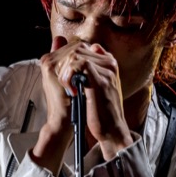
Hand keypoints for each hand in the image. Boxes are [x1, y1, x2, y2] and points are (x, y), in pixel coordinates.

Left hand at [47, 36, 132, 159]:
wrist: (112, 129)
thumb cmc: (101, 111)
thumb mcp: (94, 86)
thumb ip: (88, 71)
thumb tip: (74, 58)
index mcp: (108, 63)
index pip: (83, 46)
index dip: (68, 58)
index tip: (64, 76)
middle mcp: (109, 64)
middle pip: (78, 47)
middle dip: (64, 63)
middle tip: (63, 82)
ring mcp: (107, 71)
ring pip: (76, 54)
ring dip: (65, 69)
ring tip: (66, 86)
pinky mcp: (101, 81)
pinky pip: (79, 63)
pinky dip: (69, 74)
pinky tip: (70, 89)